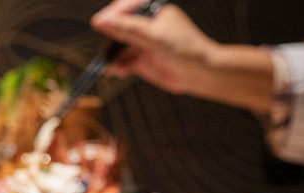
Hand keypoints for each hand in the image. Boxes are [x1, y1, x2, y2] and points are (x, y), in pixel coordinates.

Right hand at [91, 1, 217, 93]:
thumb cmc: (188, 50)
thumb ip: (128, 29)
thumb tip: (102, 22)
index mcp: (152, 10)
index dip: (111, 15)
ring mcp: (144, 43)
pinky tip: (117, 71)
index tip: (99, 24)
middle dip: (111, 39)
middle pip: (119, 27)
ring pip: (120, 46)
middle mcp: (146, 25)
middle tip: (105, 50)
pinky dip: (119, 66)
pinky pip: (125, 61)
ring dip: (113, 55)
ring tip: (111, 65)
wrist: (204, 74)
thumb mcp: (155, 37)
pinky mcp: (143, 60)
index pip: (124, 7)